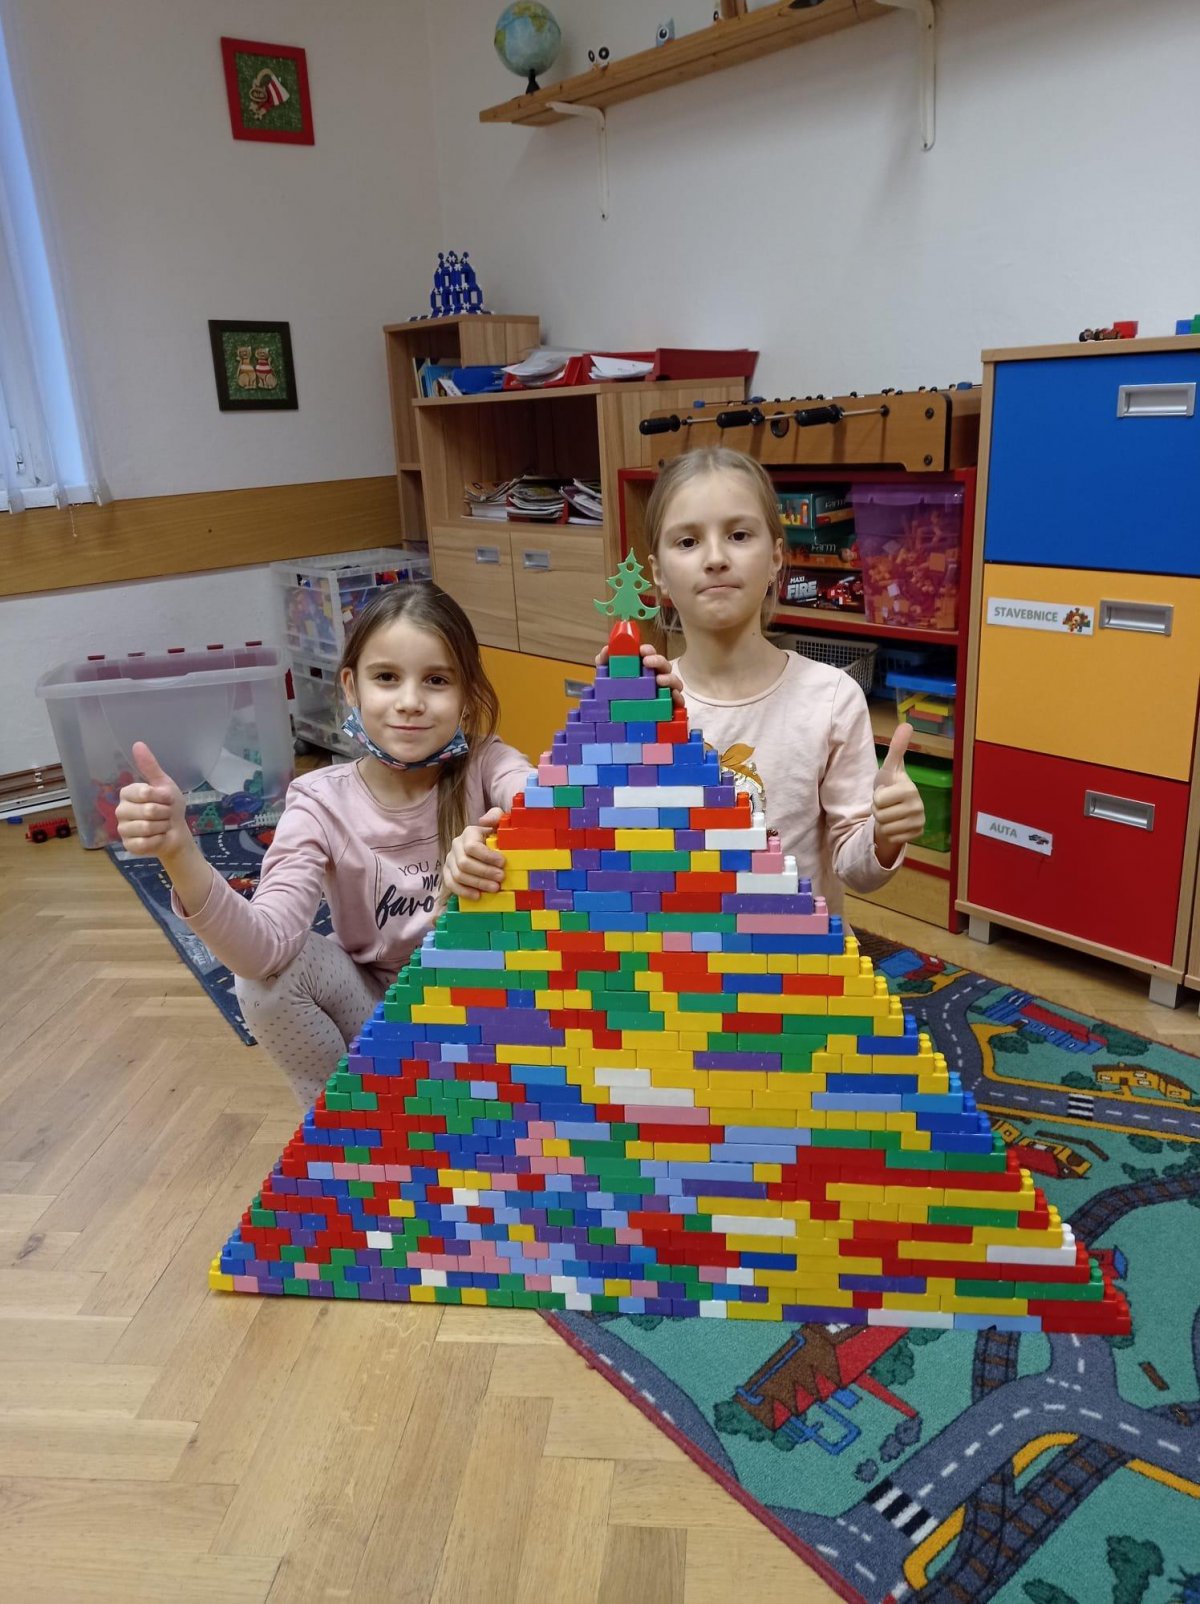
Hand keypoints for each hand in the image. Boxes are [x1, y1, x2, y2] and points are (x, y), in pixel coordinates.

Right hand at [116, 742, 190, 860]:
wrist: (176, 831)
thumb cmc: (169, 806)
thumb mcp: (164, 784)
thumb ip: (150, 766)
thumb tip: (137, 744)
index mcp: (127, 793)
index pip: (145, 792)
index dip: (162, 797)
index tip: (167, 799)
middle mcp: (121, 810)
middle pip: (148, 811)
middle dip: (165, 813)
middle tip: (165, 814)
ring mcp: (123, 829)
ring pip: (146, 828)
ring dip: (162, 827)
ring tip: (162, 825)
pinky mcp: (128, 845)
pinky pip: (144, 843)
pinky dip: (157, 840)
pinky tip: (158, 837)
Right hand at [442, 806, 505, 902]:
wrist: (486, 847)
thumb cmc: (496, 837)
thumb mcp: (499, 823)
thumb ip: (496, 816)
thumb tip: (484, 821)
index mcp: (469, 833)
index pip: (472, 847)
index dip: (487, 857)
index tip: (503, 863)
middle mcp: (456, 845)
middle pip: (465, 863)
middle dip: (484, 873)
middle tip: (501, 878)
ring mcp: (450, 859)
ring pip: (458, 875)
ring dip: (477, 884)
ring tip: (495, 888)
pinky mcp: (447, 872)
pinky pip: (450, 884)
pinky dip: (464, 892)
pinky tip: (477, 896)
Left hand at [595, 641, 683, 704]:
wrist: (613, 719)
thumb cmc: (613, 695)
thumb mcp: (606, 677)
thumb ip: (605, 661)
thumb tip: (607, 649)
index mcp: (643, 668)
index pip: (649, 654)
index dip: (648, 650)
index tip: (641, 651)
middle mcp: (656, 678)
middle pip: (664, 665)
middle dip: (658, 661)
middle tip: (647, 662)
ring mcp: (664, 692)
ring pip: (674, 681)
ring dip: (669, 678)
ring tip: (659, 680)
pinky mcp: (669, 708)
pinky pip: (679, 702)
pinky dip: (679, 698)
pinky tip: (673, 696)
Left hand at [872, 723, 923, 866]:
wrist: (896, 810)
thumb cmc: (891, 786)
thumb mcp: (890, 769)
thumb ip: (896, 748)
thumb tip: (907, 724)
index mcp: (910, 789)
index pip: (878, 799)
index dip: (877, 796)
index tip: (886, 791)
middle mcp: (918, 806)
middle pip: (880, 814)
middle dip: (878, 809)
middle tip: (887, 804)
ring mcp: (919, 822)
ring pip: (884, 827)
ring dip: (883, 821)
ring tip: (891, 813)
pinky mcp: (916, 836)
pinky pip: (891, 837)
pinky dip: (889, 832)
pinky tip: (896, 824)